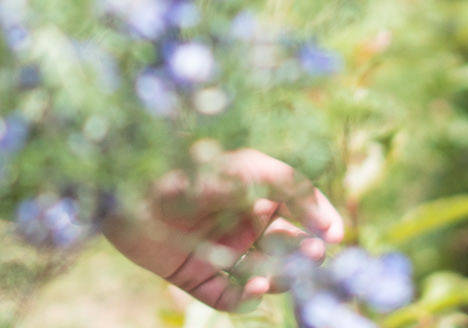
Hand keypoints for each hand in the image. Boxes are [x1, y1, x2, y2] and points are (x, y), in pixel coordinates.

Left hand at [104, 150, 345, 309]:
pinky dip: (247, 300)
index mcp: (251, 192)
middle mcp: (237, 222)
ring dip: (279, 279)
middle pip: (284, 246)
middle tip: (313, 256)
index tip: (336, 235)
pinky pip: (229, 297)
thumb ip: (294, 186)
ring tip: (280, 275)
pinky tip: (256, 289)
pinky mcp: (195, 275)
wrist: (131, 191)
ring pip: (262, 275)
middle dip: (303, 253)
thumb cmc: (192, 171)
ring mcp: (217, 250)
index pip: (298, 210)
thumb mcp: (249, 168)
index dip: (319, 222)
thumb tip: (326, 221)